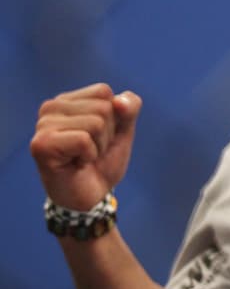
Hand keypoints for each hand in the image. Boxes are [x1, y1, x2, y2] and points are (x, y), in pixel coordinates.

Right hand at [31, 84, 141, 210]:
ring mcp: (42, 125)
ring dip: (98, 146)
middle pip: (102, 107)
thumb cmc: (103, 161)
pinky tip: (77, 164)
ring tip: (83, 157)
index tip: (99, 136)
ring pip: (96, 122)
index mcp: (67, 100)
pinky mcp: (41, 145)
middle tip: (90, 151)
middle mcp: (50, 108)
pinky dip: (89, 155)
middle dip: (107, 134)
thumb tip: (118, 101)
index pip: (104, 91)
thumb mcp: (124, 129)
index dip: (113, 117)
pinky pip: (83, 140)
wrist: (91, 197)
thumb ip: (129, 108)